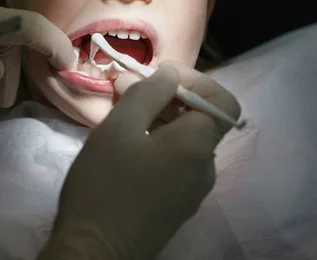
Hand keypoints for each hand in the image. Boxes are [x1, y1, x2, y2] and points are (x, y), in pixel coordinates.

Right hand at [40, 62, 240, 258]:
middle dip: (168, 98)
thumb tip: (169, 75)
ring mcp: (193, 191)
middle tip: (127, 91)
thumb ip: (148, 93)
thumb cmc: (105, 184)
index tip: (158, 77)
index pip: (222, 101)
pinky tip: (127, 149)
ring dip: (160, 121)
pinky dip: (159, 145)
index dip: (195, 80)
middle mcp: (205, 168)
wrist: (94, 252)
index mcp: (198, 146)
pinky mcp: (178, 206)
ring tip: (122, 117)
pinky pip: (177, 163)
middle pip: (201, 120)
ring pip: (186, 142)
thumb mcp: (119, 128)